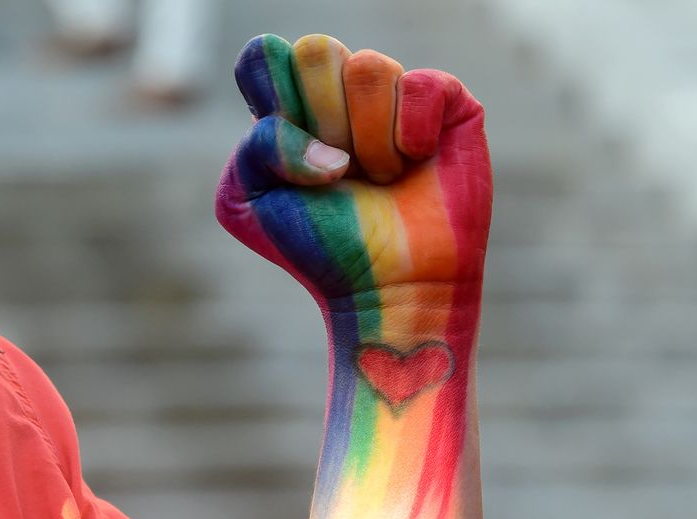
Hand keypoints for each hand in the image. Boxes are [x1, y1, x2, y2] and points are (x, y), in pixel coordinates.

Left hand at [216, 33, 491, 307]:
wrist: (389, 289)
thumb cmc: (321, 248)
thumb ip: (255, 146)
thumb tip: (329, 147)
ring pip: (369, 67)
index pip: (265, 54)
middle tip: (340, 173)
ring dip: (369, 141)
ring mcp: (395, 96)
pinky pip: (422, 84)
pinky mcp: (447, 105)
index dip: (273, 96)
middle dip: (323, 122)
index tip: (290, 154)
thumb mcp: (249, 201)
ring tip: (381, 179)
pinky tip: (416, 163)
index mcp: (289, 107)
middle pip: (316, 50)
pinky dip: (413, 134)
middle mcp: (341, 93)